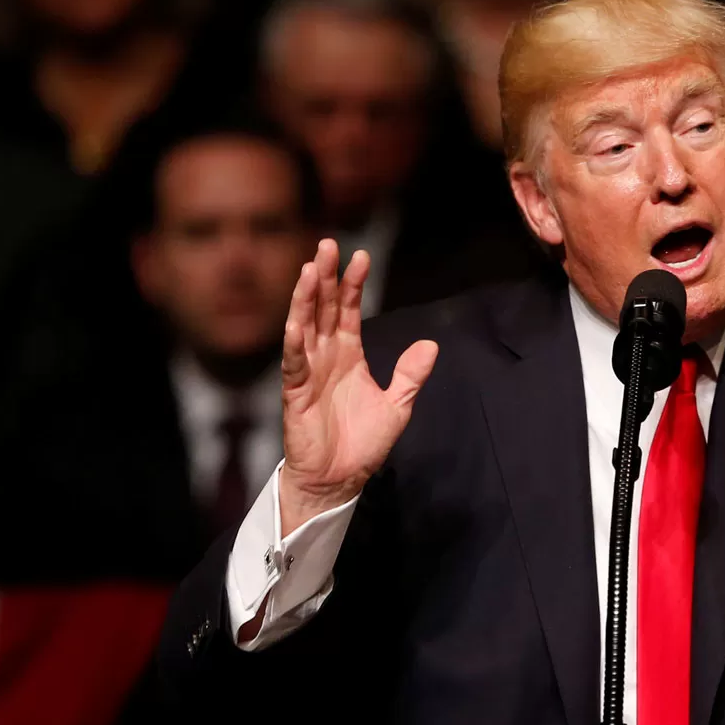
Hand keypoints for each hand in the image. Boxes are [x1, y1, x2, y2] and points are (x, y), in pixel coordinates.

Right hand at [277, 239, 437, 534]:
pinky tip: (296, 322)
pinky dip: (294, 342)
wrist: (340, 479)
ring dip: (306, 299)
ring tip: (310, 269)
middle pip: (324, 308)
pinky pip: (293, 363)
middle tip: (328, 245)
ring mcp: (308, 372)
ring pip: (304, 326)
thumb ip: (411, 375)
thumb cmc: (363, 443)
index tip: (361, 256)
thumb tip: (431, 346)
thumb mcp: (398, 405)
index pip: (348, 310)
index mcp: (349, 354)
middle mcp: (326, 356)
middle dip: (326, 277)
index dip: (353, 284)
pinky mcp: (296, 393)